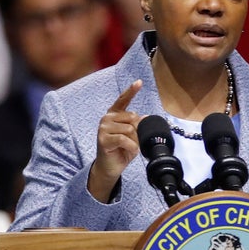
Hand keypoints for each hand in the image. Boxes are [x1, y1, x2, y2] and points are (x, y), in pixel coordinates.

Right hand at [87, 79, 142, 201]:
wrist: (111, 167)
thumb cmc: (122, 150)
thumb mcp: (133, 136)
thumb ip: (137, 125)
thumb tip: (145, 118)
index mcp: (114, 115)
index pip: (123, 100)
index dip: (131, 91)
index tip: (139, 82)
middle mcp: (107, 118)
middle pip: (132, 117)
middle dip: (137, 131)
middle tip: (132, 141)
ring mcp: (103, 128)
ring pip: (129, 129)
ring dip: (134, 140)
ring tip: (128, 147)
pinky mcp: (103, 139)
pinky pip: (124, 139)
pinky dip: (131, 146)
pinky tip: (128, 150)